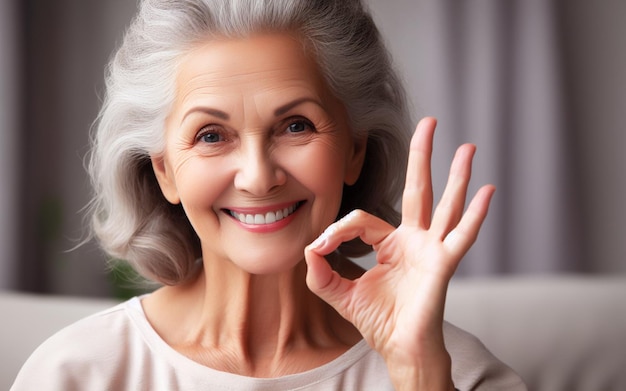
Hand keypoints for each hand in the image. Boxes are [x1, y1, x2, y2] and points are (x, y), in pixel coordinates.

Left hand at [304, 117, 494, 389]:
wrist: (398, 347)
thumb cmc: (376, 320)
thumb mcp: (339, 292)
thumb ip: (320, 271)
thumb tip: (309, 247)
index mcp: (390, 243)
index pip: (362, 219)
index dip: (337, 230)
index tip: (320, 248)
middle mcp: (413, 240)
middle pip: (418, 189)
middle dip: (421, 156)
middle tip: (429, 122)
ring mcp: (431, 249)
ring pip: (445, 205)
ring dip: (456, 175)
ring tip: (467, 146)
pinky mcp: (442, 264)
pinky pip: (461, 236)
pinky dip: (475, 215)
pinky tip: (487, 190)